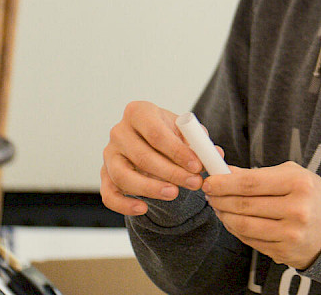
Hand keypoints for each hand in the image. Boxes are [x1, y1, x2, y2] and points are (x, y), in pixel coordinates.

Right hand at [100, 100, 219, 215]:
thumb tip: (216, 155)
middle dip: (171, 173)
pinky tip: (143, 208)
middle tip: (194, 183)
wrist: (151, 143)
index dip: (178, 152)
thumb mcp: (185, 133)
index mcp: (138, 112)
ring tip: (175, 194)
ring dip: (151, 188)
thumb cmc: (169, 135)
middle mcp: (119, 131)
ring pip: (124, 176)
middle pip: (142, 156)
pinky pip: (109, 194)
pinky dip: (124, 204)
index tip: (197, 166)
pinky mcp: (104, 175)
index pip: (156, 134)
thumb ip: (199, 142)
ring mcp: (109, 154)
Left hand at [203, 162, 320, 269]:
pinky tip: (233, 220)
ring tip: (218, 206)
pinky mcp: (284, 252)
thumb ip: (258, 174)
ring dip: (224, 215)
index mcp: (299, 184)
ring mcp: (291, 234)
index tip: (210, 180)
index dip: (225, 182)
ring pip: (243, 225)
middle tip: (209, 192)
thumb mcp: (293, 175)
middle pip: (244, 205)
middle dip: (220, 198)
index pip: (251, 183)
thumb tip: (225, 172)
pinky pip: (250, 240)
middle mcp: (297, 210)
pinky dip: (236, 229)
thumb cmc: (312, 195)